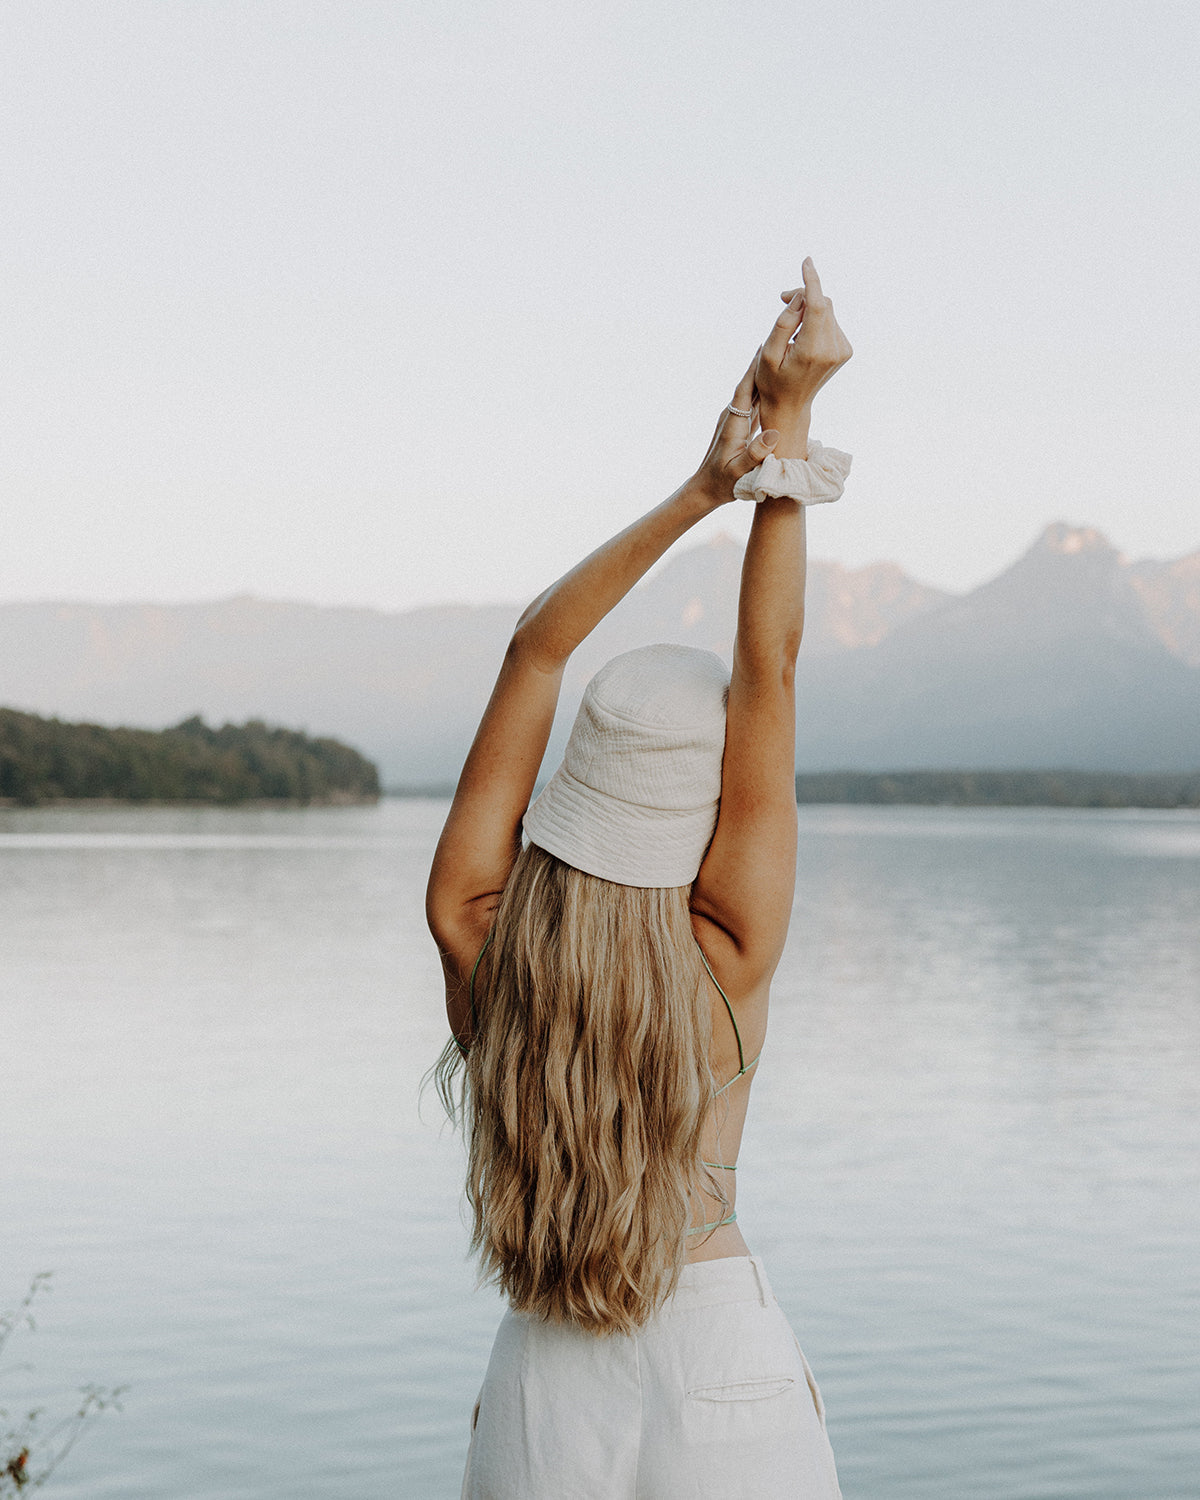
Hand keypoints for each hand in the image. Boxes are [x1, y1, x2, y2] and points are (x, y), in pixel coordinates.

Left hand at [690, 352, 780, 505]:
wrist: (705, 490)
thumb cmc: (722, 484)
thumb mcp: (739, 472)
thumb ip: (754, 454)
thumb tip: (773, 433)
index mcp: (732, 424)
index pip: (744, 390)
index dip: (755, 369)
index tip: (766, 346)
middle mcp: (733, 416)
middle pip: (750, 383)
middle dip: (763, 362)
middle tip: (778, 339)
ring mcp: (737, 420)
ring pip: (754, 390)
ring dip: (767, 372)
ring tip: (782, 352)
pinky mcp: (742, 425)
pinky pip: (756, 401)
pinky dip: (767, 388)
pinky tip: (778, 380)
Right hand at [755, 258, 851, 417]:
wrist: (791, 406)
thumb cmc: (773, 381)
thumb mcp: (768, 354)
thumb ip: (784, 323)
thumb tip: (801, 297)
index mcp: (813, 351)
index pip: (817, 306)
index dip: (812, 281)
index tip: (807, 262)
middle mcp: (833, 349)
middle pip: (822, 304)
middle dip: (804, 296)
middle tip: (782, 299)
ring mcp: (842, 350)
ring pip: (827, 311)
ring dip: (809, 308)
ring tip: (791, 320)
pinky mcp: (845, 350)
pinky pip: (831, 321)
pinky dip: (817, 320)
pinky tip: (804, 334)